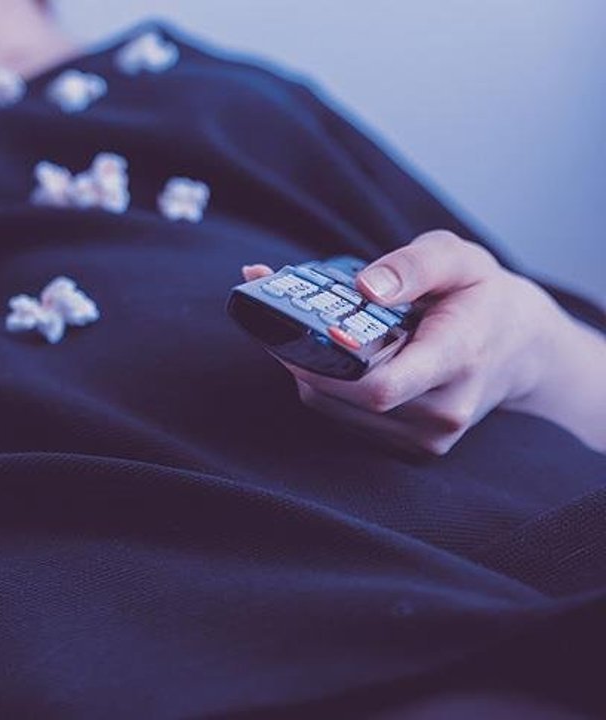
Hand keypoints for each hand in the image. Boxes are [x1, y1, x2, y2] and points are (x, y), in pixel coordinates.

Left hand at [243, 230, 591, 455]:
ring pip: (333, 410)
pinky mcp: (409, 448)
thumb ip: (414, 265)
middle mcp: (443, 411)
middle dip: (302, 356)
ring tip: (304, 331)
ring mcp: (426, 438)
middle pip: (344, 397)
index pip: (382, 387)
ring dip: (307, 371)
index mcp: (458, 360)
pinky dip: (324, 387)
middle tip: (279, 315)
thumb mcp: (458, 259)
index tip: (300, 335)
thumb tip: (365, 286)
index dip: (330, 369)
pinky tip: (328, 357)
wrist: (520, 348)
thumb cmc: (481, 297)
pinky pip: (343, 419)